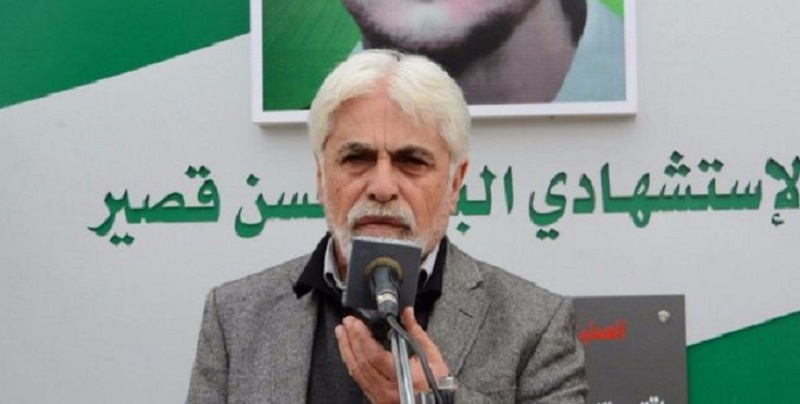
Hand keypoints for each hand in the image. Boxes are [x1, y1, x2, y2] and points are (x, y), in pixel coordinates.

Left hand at [335, 307, 449, 402]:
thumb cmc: (436, 383)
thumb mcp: (432, 355)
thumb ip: (417, 332)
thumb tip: (407, 312)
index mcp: (404, 377)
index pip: (375, 356)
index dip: (362, 338)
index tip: (356, 323)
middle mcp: (389, 389)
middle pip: (362, 362)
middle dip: (351, 340)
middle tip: (346, 323)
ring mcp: (380, 396)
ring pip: (356, 371)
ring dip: (347, 350)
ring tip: (342, 333)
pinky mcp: (376, 399)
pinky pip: (359, 379)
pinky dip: (352, 363)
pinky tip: (348, 352)